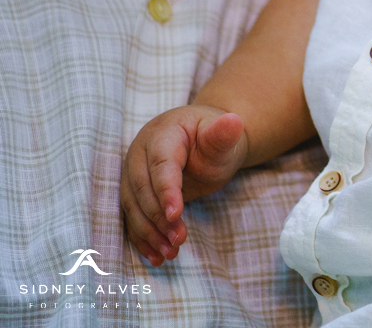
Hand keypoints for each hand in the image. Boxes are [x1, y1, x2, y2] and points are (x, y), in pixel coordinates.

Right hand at [120, 105, 247, 265]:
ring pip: (133, 206)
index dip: (166, 190)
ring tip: (170, 253)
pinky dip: (142, 237)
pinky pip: (132, 216)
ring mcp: (133, 173)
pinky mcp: (134, 192)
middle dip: (159, 217)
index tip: (175, 214)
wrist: (205, 139)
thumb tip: (233, 121)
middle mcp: (140, 153)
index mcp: (162, 134)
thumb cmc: (214, 137)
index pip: (161, 164)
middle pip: (143, 188)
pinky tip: (156, 256)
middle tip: (179, 240)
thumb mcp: (223, 136)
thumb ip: (223, 134)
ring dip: (149, 232)